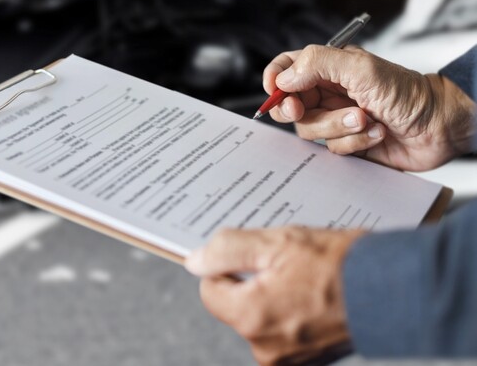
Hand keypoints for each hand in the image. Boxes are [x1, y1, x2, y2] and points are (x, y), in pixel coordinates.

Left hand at [186, 227, 363, 365]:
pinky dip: (293, 313)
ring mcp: (288, 358)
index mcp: (250, 317)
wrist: (400, 290)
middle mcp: (265, 346)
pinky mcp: (309, 360)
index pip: (209, 290)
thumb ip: (227, 250)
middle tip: (287, 265)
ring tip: (307, 280)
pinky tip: (316, 296)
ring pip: (261, 317)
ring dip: (275, 297)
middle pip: (236, 306)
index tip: (253, 255)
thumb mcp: (277, 242)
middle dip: (254, 282)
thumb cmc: (343, 264)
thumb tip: (195, 262)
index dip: (227, 266)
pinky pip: (284, 331)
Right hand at [264, 45, 475, 171]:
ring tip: (365, 119)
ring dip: (337, 127)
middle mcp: (328, 94)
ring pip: (309, 131)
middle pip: (289, 105)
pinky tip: (375, 133)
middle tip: (303, 112)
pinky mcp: (347, 144)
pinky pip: (332, 150)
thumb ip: (318, 65)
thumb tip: (284, 78)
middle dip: (297, 112)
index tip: (274, 91)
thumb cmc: (407, 92)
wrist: (439, 125)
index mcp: (328, 69)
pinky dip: (354, 143)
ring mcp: (336, 120)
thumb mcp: (361, 69)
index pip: (286, 68)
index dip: (274, 80)